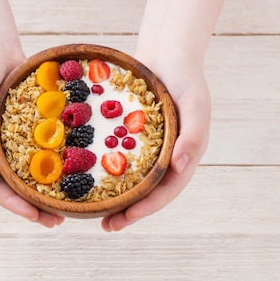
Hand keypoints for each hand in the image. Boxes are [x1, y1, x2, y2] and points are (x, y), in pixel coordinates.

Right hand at [0, 50, 64, 227]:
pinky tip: (73, 174)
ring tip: (67, 207)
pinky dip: (52, 166)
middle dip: (33, 207)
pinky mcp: (24, 130)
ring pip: (27, 174)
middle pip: (12, 187)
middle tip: (57, 221)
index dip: (14, 206)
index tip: (37, 216)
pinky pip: (39, 153)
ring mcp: (6, 142)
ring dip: (44, 192)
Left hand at [101, 52, 210, 231]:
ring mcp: (147, 148)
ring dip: (114, 197)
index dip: (147, 208)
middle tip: (106, 227)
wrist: (167, 53)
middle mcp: (165, 157)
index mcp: (183, 156)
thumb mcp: (196, 103)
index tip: (127, 219)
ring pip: (130, 179)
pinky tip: (83, 177)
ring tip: (92, 213)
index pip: (166, 190)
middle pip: (147, 192)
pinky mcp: (130, 137)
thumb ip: (193, 134)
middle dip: (128, 212)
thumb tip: (181, 167)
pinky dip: (103, 169)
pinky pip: (116, 156)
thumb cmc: (186, 77)